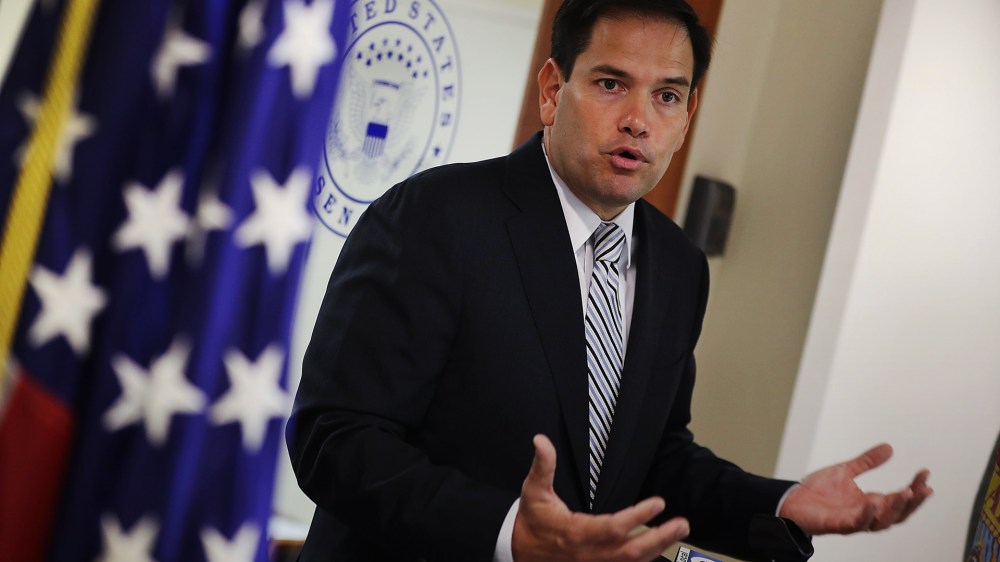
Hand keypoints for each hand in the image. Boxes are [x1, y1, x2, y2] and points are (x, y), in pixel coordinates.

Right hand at [512, 435, 689, 561]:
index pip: (614, 528)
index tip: (658, 503)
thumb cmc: (531, 520)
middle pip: (632, 551)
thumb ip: (543, 465)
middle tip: (682, 523)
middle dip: (660, 538)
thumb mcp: (534, 490)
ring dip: (657, 548)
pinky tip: (658, 548)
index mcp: (576, 533)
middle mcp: (589, 554)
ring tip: (678, 531)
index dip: (638, 516)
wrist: (519, 551)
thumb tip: (541, 440)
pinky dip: (643, 560)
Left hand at [778, 444, 931, 535]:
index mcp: (870, 502)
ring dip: (896, 508)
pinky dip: (867, 514)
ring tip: (906, 492)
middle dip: (913, 501)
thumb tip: (889, 448)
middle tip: (925, 487)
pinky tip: (874, 502)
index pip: (900, 497)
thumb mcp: (845, 471)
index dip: (914, 487)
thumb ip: (867, 462)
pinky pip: (857, 523)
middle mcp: (866, 513)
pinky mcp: (838, 524)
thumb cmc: (817, 491)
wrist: (791, 500)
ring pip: (883, 521)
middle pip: (898, 513)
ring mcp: (854, 520)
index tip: (925, 473)